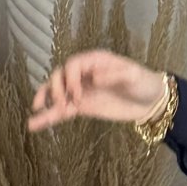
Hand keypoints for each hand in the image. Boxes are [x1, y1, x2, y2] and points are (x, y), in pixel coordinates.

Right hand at [27, 53, 167, 131]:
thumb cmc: (144, 82)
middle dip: (56, 89)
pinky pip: (62, 110)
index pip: (73, 65)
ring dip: (44, 100)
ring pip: (56, 93)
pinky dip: (49, 117)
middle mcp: (84, 74)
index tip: (77, 94)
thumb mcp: (133, 75)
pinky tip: (34, 124)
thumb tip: (93, 78)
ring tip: (35, 111)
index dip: (70, 78)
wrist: (152, 102)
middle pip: (60, 76)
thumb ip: (114, 75)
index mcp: (95, 61)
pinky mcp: (83, 107)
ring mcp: (82, 91)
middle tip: (62, 103)